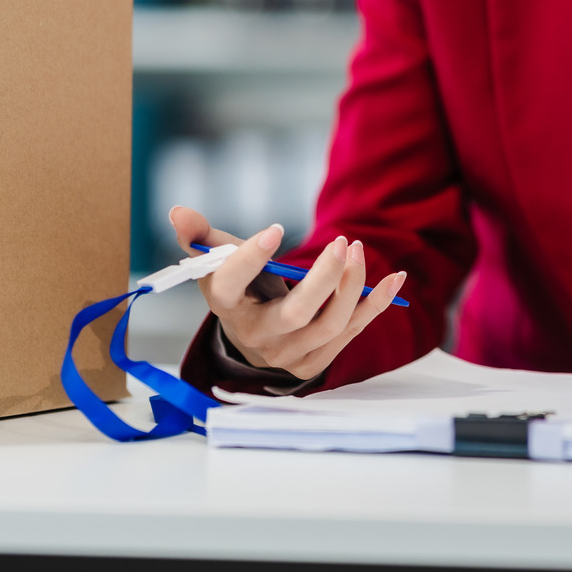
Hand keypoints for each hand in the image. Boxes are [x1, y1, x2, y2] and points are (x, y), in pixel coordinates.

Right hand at [169, 206, 405, 380]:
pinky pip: (352, 331)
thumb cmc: (237, 286)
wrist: (250, 333)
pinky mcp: (316, 360)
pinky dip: (375, 303)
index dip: (250, 259)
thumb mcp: (215, 260)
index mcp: (225, 305)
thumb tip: (178, 211)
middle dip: (324, 279)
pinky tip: (394, 278)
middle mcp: (256, 336)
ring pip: (330, 324)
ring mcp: (288, 354)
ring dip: (352, 286)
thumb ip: (199, 235)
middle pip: (296, 314)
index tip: (275, 229)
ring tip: (358, 249)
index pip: (232, 285)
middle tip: (342, 242)